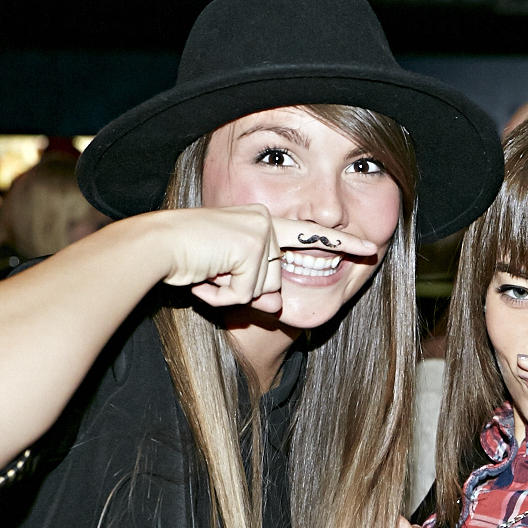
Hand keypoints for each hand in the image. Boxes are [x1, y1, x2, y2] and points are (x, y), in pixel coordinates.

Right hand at [153, 206, 377, 314]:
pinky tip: (203, 276)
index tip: (372, 248)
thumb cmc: (186, 257)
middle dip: (243, 291)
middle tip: (211, 274)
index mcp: (263, 222)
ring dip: (229, 293)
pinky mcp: (251, 248)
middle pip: (275, 282)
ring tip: (204, 272)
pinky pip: (245, 295)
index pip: (310, 236)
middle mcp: (265, 223)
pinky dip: (221, 295)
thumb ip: (259, 287)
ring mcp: (261, 233)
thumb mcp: (230, 275)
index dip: (343, 243)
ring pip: (262, 291)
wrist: (154, 245)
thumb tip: (277, 305)